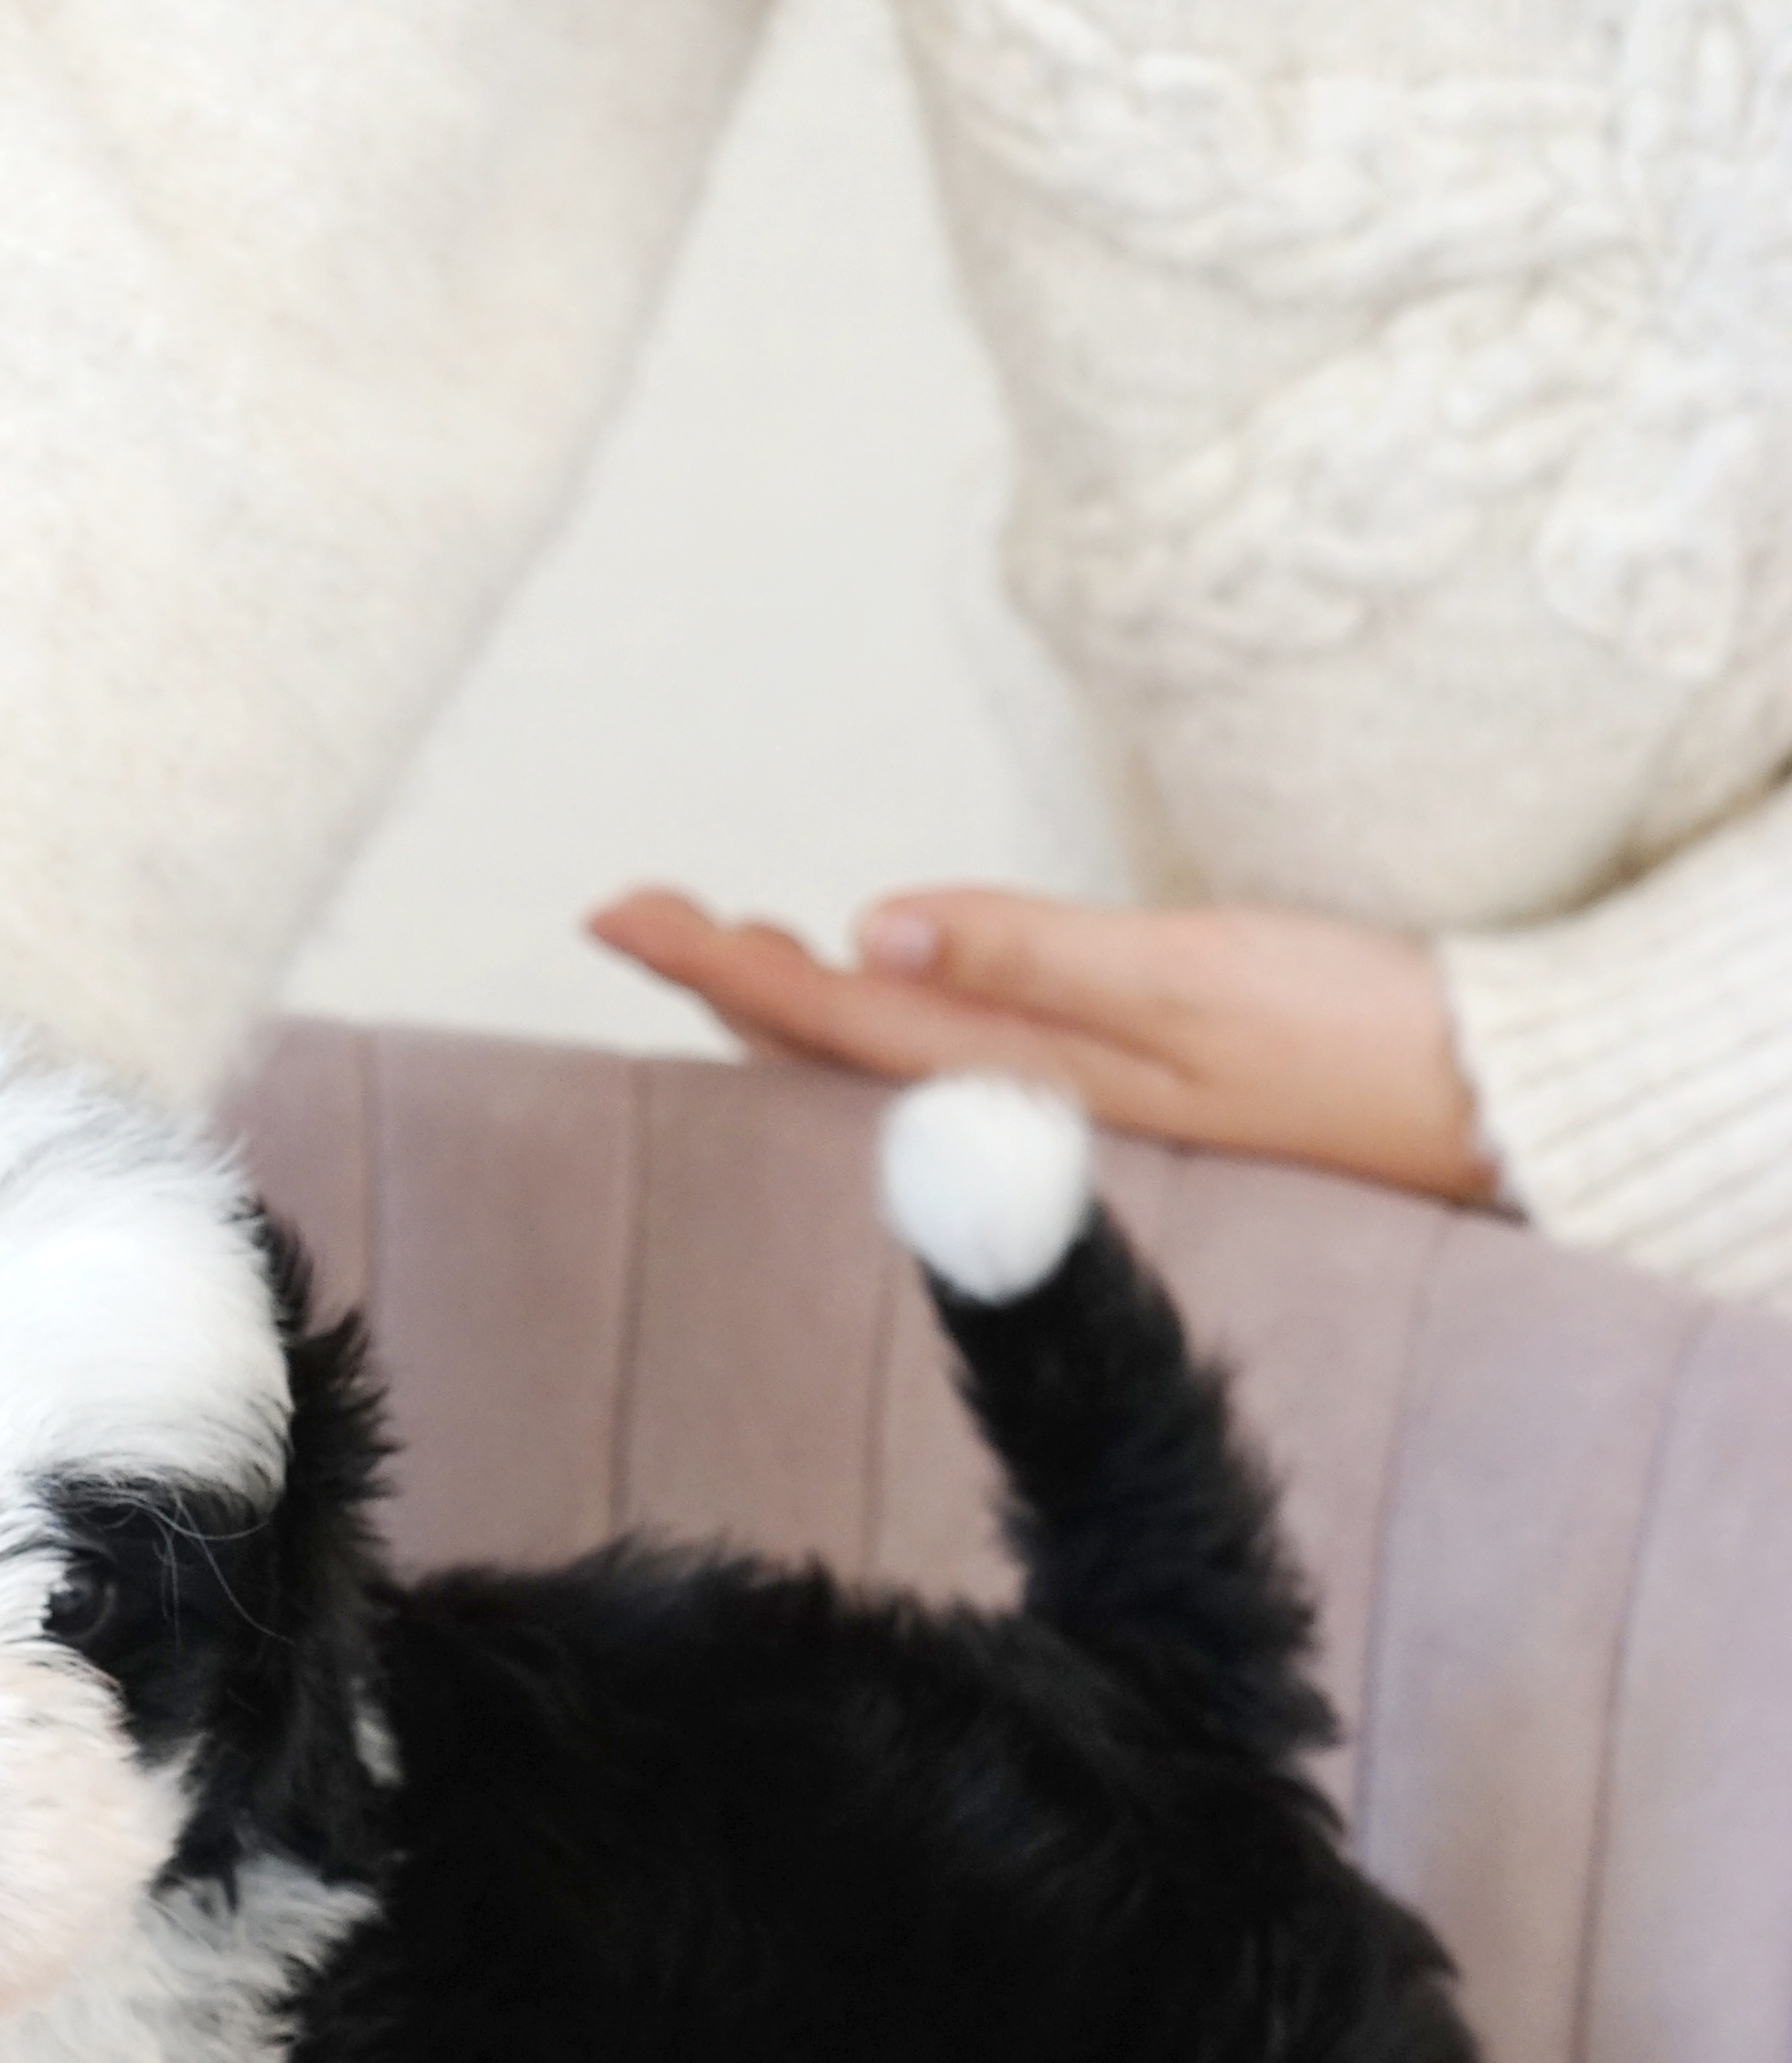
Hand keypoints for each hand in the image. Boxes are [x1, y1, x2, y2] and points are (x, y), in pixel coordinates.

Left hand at [588, 884, 1499, 1205]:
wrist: (1489, 1114)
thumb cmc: (1355, 1037)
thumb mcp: (1190, 979)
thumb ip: (1028, 956)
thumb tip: (867, 929)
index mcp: (1014, 1072)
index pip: (822, 1012)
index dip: (710, 964)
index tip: (612, 909)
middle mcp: (1012, 1102)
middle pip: (824, 1041)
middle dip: (722, 976)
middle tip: (631, 909)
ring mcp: (1054, 1107)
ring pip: (879, 1056)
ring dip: (789, 997)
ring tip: (716, 938)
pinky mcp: (1104, 1098)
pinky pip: (946, 1064)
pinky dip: (878, 1019)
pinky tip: (865, 982)